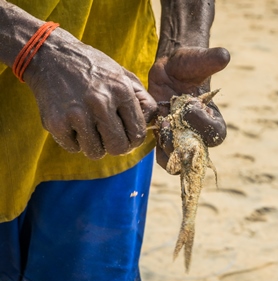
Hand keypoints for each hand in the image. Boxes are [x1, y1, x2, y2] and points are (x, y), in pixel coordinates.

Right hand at [24, 28, 156, 158]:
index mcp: (121, 90)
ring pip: (96, 152)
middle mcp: (100, 102)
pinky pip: (74, 148)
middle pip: (119, 148)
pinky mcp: (55, 123)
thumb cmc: (94, 69)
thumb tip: (151, 124)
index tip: (128, 136)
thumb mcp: (123, 75)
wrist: (51, 56)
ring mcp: (76, 114)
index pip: (137, 133)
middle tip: (110, 137)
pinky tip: (73, 122)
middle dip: (117, 146)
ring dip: (95, 144)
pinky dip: (75, 140)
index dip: (134, 140)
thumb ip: (142, 100)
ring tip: (91, 127)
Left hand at [148, 46, 229, 168]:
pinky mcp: (166, 140)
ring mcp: (182, 140)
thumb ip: (211, 60)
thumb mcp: (198, 60)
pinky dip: (157, 148)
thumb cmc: (189, 64)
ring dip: (167, 148)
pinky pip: (163, 157)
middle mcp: (200, 135)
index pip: (215, 135)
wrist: (170, 70)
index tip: (190, 103)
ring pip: (179, 161)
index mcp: (214, 120)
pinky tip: (153, 126)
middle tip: (168, 120)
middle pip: (196, 154)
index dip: (202, 124)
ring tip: (160, 124)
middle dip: (181, 141)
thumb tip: (224, 56)